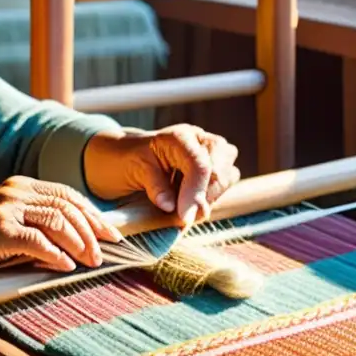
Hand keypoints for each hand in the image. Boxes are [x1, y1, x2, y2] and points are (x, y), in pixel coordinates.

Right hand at [0, 176, 123, 288]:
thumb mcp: (11, 231)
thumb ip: (40, 228)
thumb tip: (83, 243)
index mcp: (19, 186)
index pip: (66, 195)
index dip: (92, 214)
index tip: (111, 234)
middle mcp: (13, 191)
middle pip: (67, 205)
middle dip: (91, 230)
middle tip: (105, 253)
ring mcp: (4, 207)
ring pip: (57, 221)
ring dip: (79, 244)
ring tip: (90, 262)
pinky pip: (38, 241)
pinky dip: (56, 255)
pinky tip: (66, 267)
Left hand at [83, 125, 240, 224]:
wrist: (127, 156)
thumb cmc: (128, 159)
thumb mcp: (134, 169)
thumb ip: (155, 186)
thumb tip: (171, 206)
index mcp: (180, 137)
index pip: (200, 166)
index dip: (195, 194)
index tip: (184, 218)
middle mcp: (200, 140)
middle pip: (221, 172)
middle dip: (204, 197)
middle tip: (181, 213)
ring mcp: (211, 152)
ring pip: (227, 178)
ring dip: (207, 199)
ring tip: (181, 204)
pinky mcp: (215, 167)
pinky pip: (224, 186)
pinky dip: (208, 199)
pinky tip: (187, 201)